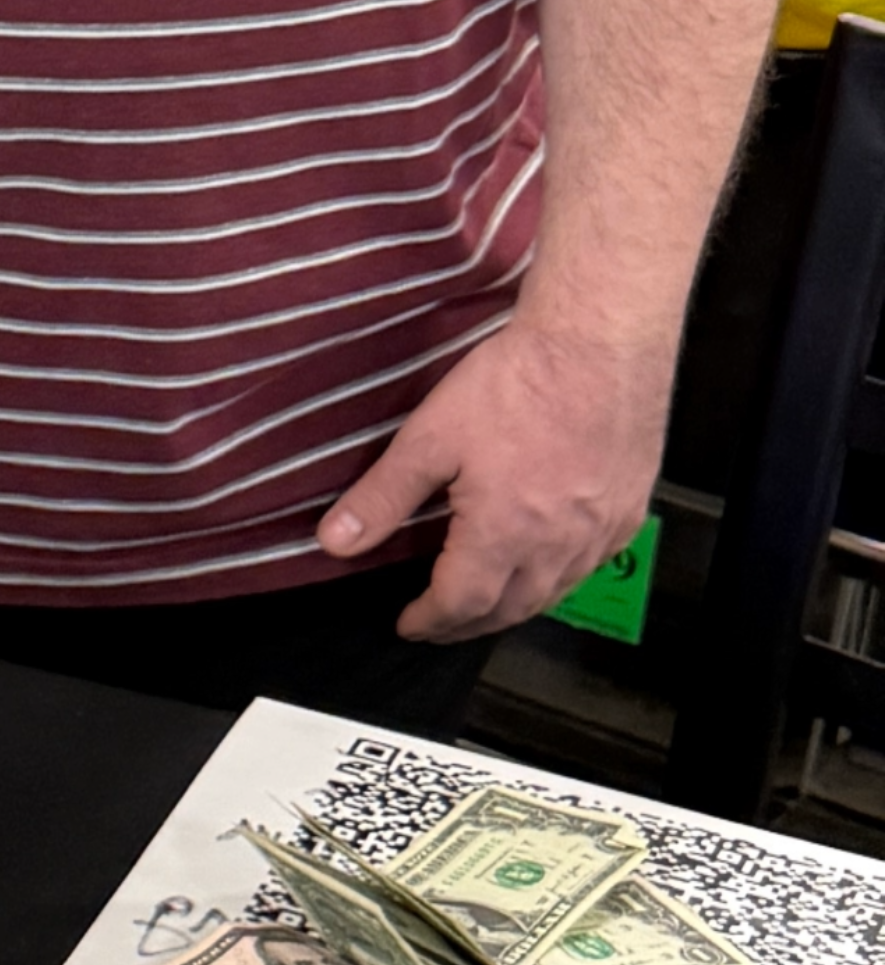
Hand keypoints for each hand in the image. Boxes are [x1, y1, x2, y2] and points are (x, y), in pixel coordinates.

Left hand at [316, 320, 667, 644]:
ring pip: (553, 592)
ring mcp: (600, 530)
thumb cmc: (518, 382)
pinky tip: (541, 564)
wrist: (598, 340)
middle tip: (439, 623)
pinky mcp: (628, 508)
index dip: (429, 620)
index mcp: (505, 535)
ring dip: (512, 606)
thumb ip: (382, 497)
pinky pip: (590, 564)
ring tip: (482, 603)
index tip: (408, 624)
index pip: (460, 604)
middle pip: (509, 609)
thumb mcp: (430, 438)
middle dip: (466, 624)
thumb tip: (336, 541)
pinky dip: (557, 577)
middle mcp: (558, 545)